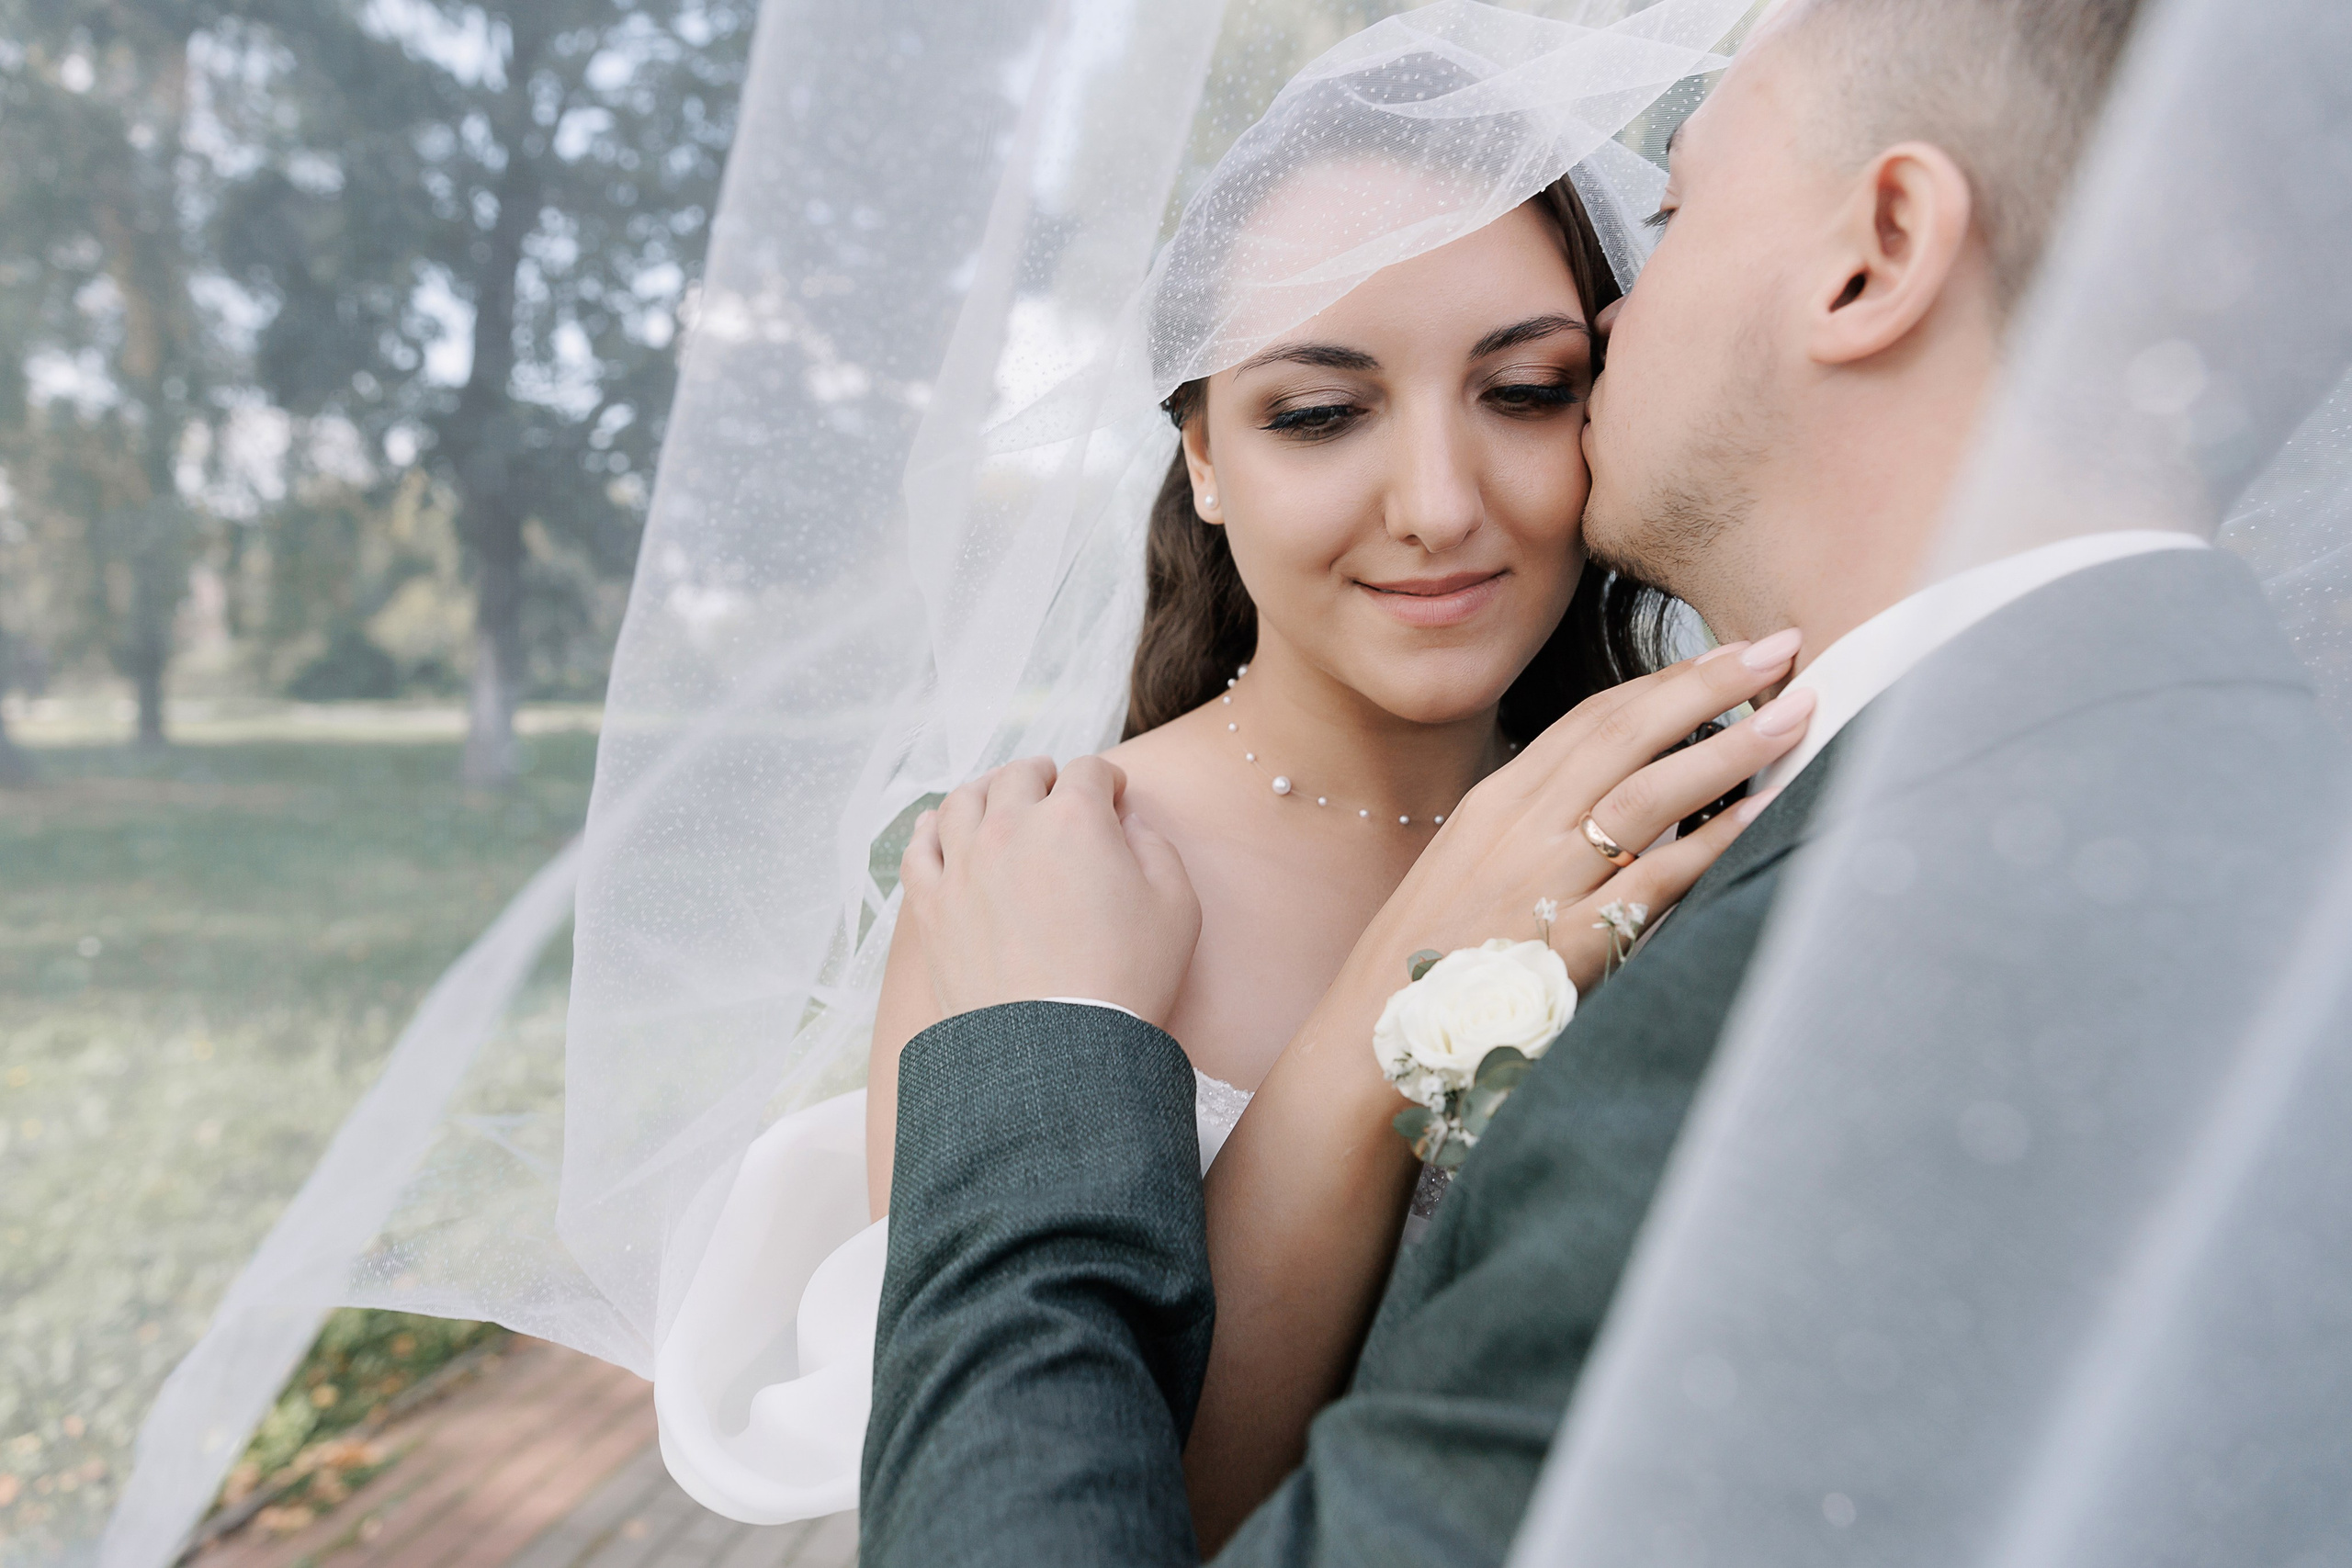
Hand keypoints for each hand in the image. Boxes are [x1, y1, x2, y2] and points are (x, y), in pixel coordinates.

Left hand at [898, 755, 1202, 1025]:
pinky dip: (930, 830)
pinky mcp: (930, 904)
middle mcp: (1010, 828)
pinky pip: (918, 847)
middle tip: (1055, 787)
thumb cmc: (1125, 981)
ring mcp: (962, 864)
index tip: (1111, 793)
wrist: (1057, 1050)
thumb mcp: (1177, 906)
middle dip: (1044, 776)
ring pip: (963, 801)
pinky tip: (939, 829)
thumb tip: (1128, 824)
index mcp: (1074, 820)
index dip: (1105, 778)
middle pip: (1020, 776)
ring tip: (996, 796)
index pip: (1087, 771)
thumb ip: (1156, 847)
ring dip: (986, 790)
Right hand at [1356, 630, 1815, 995]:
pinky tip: (1762, 813)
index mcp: (1497, 802)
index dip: (1666, 680)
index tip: (1727, 654)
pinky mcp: (1566, 942)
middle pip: (1625, 734)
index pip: (1592, 719)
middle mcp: (1519, 827)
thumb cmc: (1429, 961)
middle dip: (1708, 684)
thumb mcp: (1472, 867)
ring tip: (1793, 714)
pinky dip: (1711, 841)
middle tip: (1781, 648)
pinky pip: (1653, 880)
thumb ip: (1536, 828)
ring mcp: (1542, 880)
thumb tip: (1613, 801)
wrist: (1372, 1037)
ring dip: (1727, 747)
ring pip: (1647, 792)